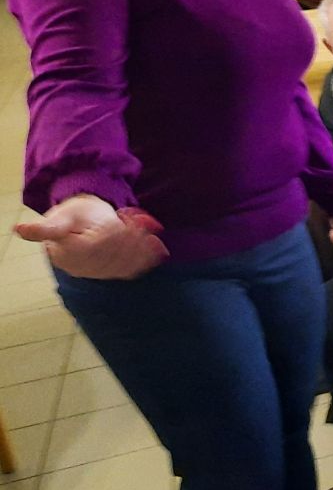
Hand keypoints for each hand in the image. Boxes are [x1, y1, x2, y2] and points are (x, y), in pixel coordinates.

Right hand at [16, 195, 167, 279]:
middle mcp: (81, 267)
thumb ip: (46, 227)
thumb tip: (18, 230)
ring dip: (138, 251)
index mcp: (67, 253)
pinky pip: (128, 271)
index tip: (122, 223)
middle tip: (139, 225)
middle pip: (109, 257)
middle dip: (127, 242)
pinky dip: (144, 261)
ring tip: (149, 235)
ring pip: (121, 265)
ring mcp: (96, 272)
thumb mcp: (61, 216)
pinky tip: (156, 249)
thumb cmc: (73, 216)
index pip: (92, 248)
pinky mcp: (110, 273)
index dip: (109, 236)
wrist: (83, 224)